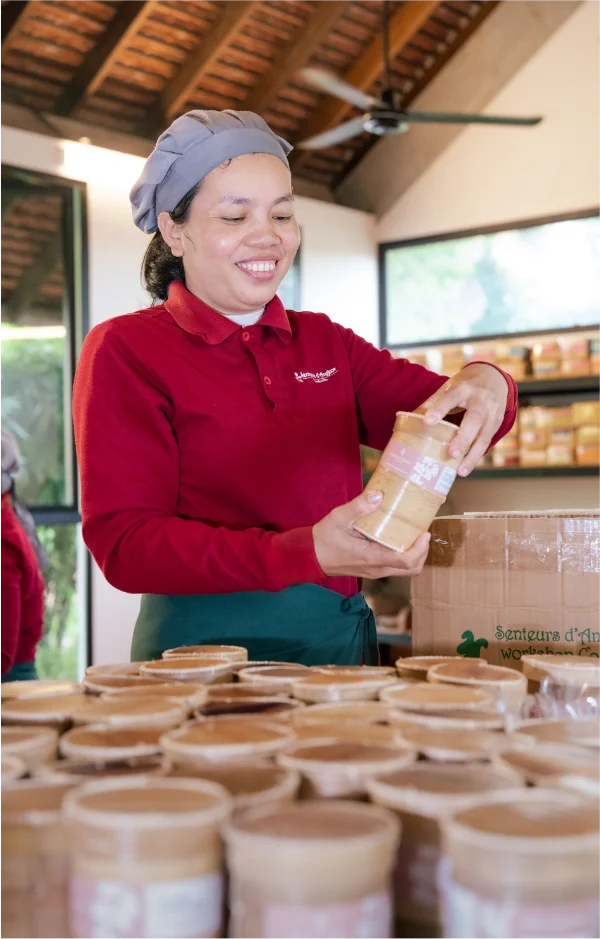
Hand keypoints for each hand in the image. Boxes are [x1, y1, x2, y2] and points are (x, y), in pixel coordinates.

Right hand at [313, 490, 430, 578]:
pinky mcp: (372, 569)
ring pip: (405, 569)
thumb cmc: (324, 538)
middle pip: (411, 568)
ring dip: (414, 554)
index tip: (424, 533)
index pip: (406, 561)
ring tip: (413, 534)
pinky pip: (395, 566)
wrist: (309, 556)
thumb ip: (358, 507)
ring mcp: (375, 571)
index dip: (420, 549)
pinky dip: (403, 555)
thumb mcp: (339, 518)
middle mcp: (377, 569)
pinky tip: (398, 537)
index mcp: (371, 558)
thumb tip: (378, 495)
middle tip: (421, 532)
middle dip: (422, 552)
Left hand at [420, 363, 508, 476]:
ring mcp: (493, 412)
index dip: (439, 409)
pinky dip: (477, 456)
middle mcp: (481, 399)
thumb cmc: (465, 385)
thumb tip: (409, 420)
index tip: (427, 422)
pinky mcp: (498, 423)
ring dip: (473, 455)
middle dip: (463, 437)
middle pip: (474, 419)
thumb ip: (433, 403)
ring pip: (484, 435)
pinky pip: (487, 441)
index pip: (451, 398)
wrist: (494, 377)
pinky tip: (466, 467)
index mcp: (464, 388)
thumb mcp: (449, 387)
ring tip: (460, 471)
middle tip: (452, 453)